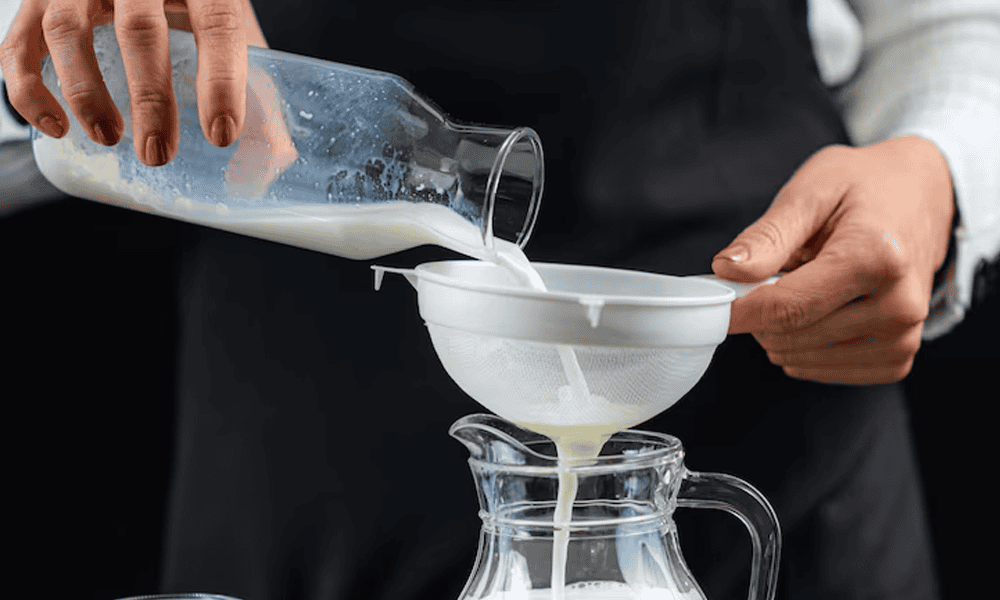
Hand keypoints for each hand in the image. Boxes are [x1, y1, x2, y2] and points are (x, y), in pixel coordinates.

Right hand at [1, 0, 266, 166]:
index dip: (221, 82)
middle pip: (141, 31)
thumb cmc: (198, 3)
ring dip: (86, 91)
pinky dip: (28, 87)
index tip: (221, 136)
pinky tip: (55, 127)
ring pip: (68, 30)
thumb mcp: (234, 31)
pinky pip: (19, 41)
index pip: (218, 25)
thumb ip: (256, 92)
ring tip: (109, 137)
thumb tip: (270, 166)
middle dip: (150, 99)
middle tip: (157, 154)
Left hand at [712, 136, 954, 384]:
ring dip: (785, 328)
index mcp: (876, 258)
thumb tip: (727, 271)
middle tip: (778, 271)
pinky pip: (822, 370)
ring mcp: (903, 337)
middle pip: (790, 336)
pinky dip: (805, 345)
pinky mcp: (896, 358)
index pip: (786, 307)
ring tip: (809, 283)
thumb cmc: (862, 188)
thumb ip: (768, 236)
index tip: (712, 306)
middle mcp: (899, 305)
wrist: (921, 196)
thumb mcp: (811, 191)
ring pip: (800, 357)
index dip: (738, 312)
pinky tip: (821, 309)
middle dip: (764, 310)